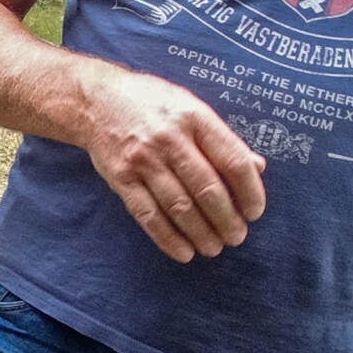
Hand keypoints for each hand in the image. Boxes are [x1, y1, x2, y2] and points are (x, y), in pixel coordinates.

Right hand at [76, 66, 266, 261]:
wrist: (95, 101)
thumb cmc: (152, 103)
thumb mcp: (192, 108)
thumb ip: (222, 138)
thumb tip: (257, 167)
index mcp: (195, 118)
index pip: (233, 161)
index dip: (250, 191)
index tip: (255, 212)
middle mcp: (170, 139)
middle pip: (207, 188)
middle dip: (227, 220)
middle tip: (237, 237)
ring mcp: (143, 160)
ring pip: (179, 206)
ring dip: (201, 233)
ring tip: (214, 248)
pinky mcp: (121, 178)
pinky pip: (147, 214)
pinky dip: (167, 238)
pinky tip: (183, 252)